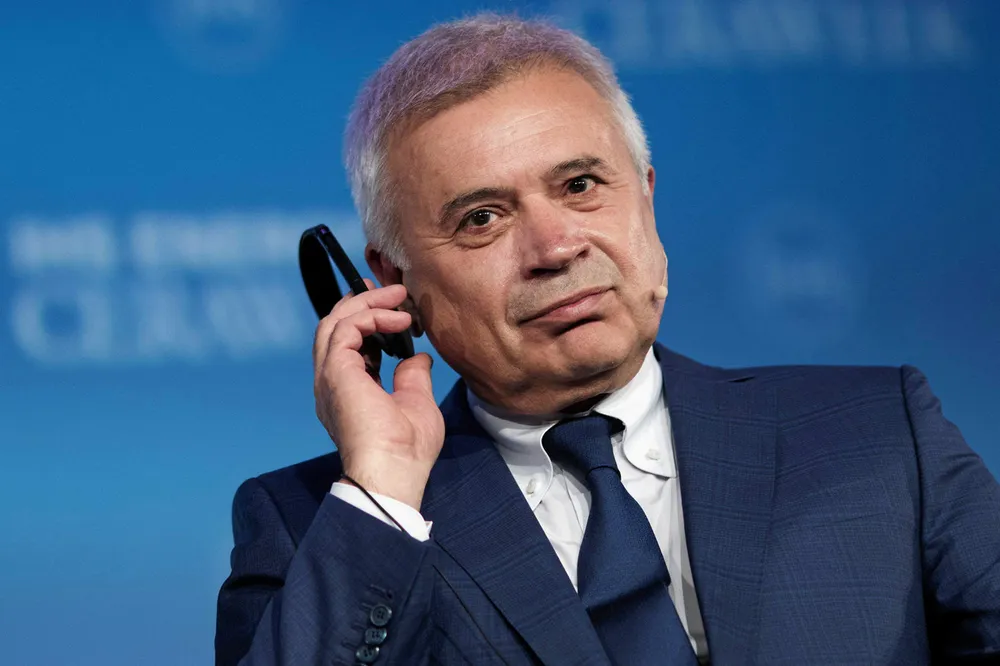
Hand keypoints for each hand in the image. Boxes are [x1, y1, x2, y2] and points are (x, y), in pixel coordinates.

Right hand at [313, 281, 443, 509]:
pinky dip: (372, 316)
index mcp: (347, 390)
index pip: (347, 343)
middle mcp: (332, 381)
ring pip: (335, 321)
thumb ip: (412, 377)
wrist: (395, 471)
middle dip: (361, 302)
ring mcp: (329, 376)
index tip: (392, 306)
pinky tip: (399, 320)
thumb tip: (417, 358)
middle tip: (391, 290)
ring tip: (397, 296)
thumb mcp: (416, 403)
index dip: (366, 319)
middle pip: (335, 326)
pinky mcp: (336, 371)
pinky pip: (347, 327)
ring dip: (367, 303)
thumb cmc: (407, 450)